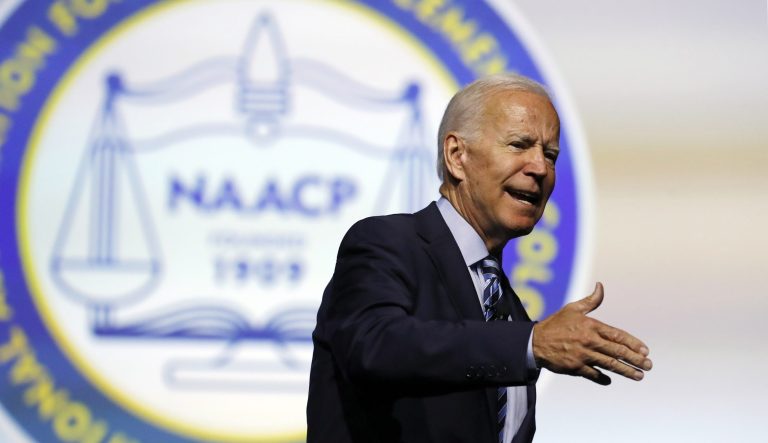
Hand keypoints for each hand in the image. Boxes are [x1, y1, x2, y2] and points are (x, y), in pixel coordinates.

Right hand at [532, 282, 651, 384]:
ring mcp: (582, 356)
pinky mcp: (575, 367)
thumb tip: (601, 286)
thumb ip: (591, 300)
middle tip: (648, 365)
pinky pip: (593, 374)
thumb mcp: (573, 309)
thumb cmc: (556, 324)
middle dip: (635, 359)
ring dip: (626, 371)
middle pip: (617, 352)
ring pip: (609, 365)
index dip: (633, 343)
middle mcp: (589, 341)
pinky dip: (603, 378)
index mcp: (590, 326)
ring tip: (639, 376)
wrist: (535, 342)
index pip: (617, 336)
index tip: (645, 350)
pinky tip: (610, 380)